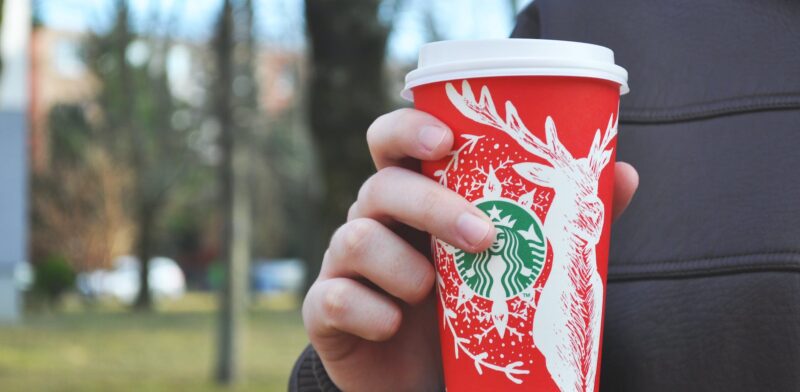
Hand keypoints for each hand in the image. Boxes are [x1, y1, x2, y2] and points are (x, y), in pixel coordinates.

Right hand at [302, 109, 638, 391]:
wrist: (428, 379)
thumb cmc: (467, 309)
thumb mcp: (512, 264)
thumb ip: (560, 221)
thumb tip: (624, 176)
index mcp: (413, 199)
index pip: (393, 142)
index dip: (408, 128)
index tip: (446, 141)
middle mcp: (373, 222)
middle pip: (379, 186)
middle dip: (429, 206)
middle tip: (482, 237)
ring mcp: (344, 266)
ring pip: (351, 238)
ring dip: (401, 266)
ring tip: (435, 293)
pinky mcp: (327, 311)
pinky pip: (332, 298)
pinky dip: (369, 311)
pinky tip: (395, 326)